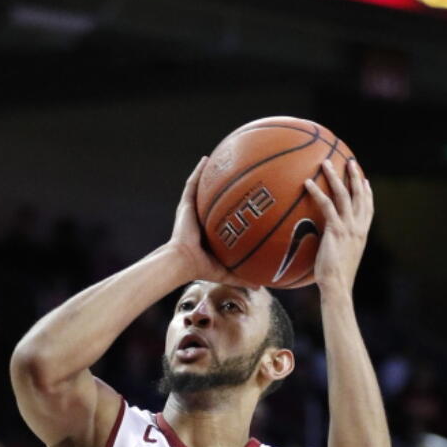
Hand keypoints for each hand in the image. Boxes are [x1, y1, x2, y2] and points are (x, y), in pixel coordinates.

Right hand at [167, 158, 253, 287]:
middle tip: (240, 173)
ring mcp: (193, 210)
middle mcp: (203, 218)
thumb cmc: (201, 268)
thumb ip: (244, 277)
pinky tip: (206, 159)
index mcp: (212, 232)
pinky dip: (198, 172)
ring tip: (221, 159)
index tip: (248, 197)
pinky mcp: (185, 206)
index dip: (234, 206)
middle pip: (215, 198)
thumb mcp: (228, 272)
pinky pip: (192, 185)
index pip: (225, 215)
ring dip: (210, 174)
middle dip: (224, 185)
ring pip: (203, 187)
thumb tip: (263, 287)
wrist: (182, 262)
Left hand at [305, 159, 372, 292]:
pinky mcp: (336, 230)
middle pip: (360, 195)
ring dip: (335, 176)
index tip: (365, 180)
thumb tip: (325, 244)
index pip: (368, 208)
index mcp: (361, 233)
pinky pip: (326, 206)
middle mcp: (358, 227)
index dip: (367, 193)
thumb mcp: (340, 258)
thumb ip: (337, 246)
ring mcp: (349, 227)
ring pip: (344, 195)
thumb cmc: (335, 277)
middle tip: (351, 161)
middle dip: (355, 176)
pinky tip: (307, 183)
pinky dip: (317, 192)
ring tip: (326, 163)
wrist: (337, 285)